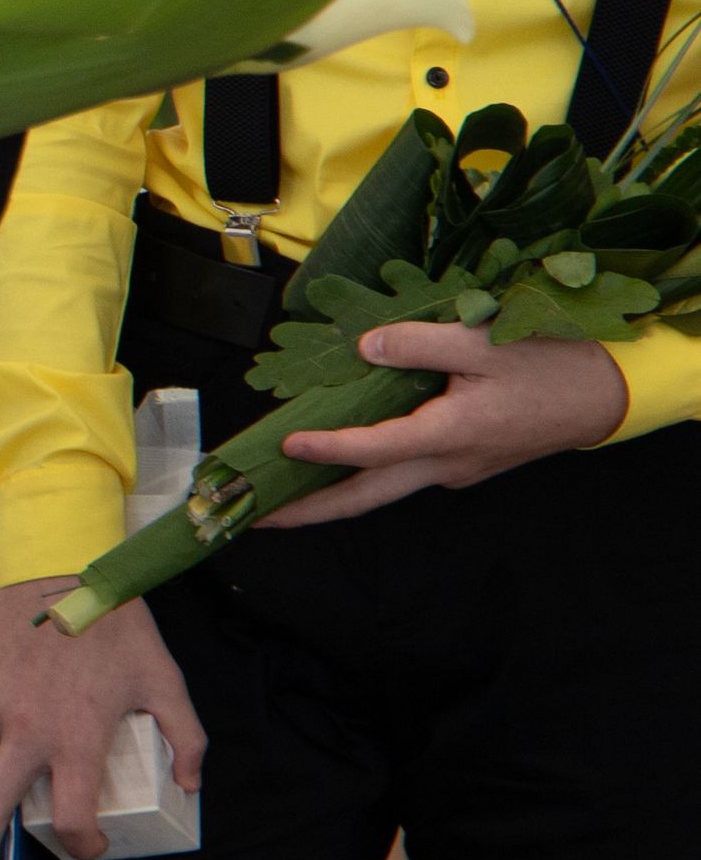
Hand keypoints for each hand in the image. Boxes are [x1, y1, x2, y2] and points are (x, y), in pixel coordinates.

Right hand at [0, 573, 203, 859]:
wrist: (60, 565)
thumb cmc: (114, 624)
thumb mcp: (165, 682)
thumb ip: (186, 739)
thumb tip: (187, 784)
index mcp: (73, 736)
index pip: (67, 819)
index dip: (81, 846)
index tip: (88, 845)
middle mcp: (24, 728)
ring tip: (6, 797)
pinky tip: (9, 729)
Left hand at [270, 323, 627, 525]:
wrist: (606, 396)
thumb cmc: (549, 365)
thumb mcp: (483, 341)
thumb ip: (419, 343)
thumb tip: (364, 348)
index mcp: (450, 435)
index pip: (375, 449)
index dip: (327, 448)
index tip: (285, 445)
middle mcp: (446, 465)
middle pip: (366, 496)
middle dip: (308, 511)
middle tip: (254, 518)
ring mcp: (454, 469)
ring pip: (382, 490)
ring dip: (329, 497)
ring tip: (276, 499)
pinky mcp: (460, 463)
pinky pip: (401, 474)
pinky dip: (361, 474)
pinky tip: (331, 462)